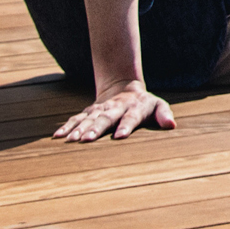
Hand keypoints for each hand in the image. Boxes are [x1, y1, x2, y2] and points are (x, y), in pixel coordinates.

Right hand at [55, 82, 175, 142]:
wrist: (124, 88)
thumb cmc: (145, 104)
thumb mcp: (158, 106)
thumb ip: (164, 114)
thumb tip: (171, 125)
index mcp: (133, 108)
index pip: (130, 118)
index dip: (125, 126)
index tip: (120, 137)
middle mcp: (115, 108)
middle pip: (105, 119)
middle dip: (96, 129)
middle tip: (87, 140)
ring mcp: (100, 109)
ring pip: (88, 119)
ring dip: (79, 129)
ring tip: (71, 140)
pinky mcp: (89, 112)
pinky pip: (76, 119)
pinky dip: (67, 127)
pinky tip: (58, 136)